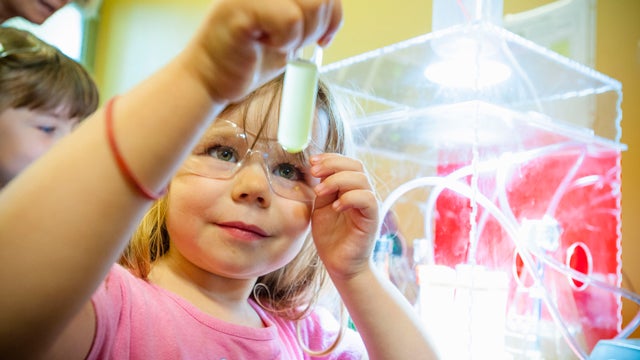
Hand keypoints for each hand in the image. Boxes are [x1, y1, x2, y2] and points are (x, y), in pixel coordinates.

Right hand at [184, 0, 342, 102]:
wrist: (210, 79)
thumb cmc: (247, 57)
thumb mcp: (288, 34)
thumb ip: (309, 17)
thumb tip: (335, 10)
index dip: (332, 14)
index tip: (323, 38)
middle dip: (318, 27)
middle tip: (293, 44)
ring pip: (311, 4)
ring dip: (301, 35)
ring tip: (276, 44)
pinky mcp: (243, 5)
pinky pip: (290, 19)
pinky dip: (286, 41)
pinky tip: (265, 45)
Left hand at [310, 153, 378, 278]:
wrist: (339, 264)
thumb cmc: (330, 237)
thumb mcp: (320, 208)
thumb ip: (323, 190)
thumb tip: (318, 170)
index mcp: (350, 188)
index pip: (347, 163)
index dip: (330, 158)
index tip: (312, 161)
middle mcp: (362, 193)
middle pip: (356, 166)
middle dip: (333, 164)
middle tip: (314, 171)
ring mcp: (369, 205)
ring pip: (361, 179)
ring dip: (337, 180)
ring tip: (320, 192)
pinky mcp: (372, 218)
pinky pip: (367, 199)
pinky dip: (349, 198)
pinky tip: (335, 207)